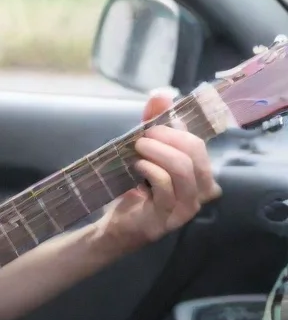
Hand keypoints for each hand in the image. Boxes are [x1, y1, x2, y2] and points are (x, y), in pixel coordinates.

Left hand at [97, 89, 221, 253]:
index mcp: (200, 174)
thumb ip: (153, 124)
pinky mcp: (169, 218)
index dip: (177, 127)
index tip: (153, 122)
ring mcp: (187, 207)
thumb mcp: (144, 153)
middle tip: (143, 136)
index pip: (198, 143)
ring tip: (138, 148)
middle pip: (195, 152)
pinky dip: (151, 170)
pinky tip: (138, 166)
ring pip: (183, 169)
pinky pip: (166, 186)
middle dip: (167, 137)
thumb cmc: (135, 189)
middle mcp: (202, 192)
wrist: (116, 226)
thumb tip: (162, 94)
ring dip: (158, 152)